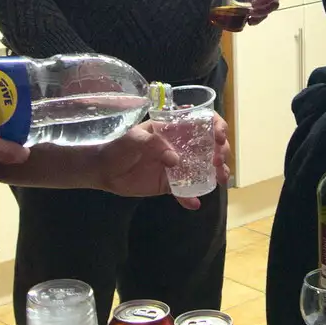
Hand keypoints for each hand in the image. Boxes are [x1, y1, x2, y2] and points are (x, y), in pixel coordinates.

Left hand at [91, 112, 228, 208]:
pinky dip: (190, 198)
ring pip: (204, 168)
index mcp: (173, 128)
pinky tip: (194, 203)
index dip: (215, 125)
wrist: (103, 169)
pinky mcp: (170, 184)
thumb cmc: (117, 145)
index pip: (201, 121)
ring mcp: (177, 166)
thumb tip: (175, 160)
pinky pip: (185, 191)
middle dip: (221, 151)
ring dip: (217, 172)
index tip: (219, 136)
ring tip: (221, 179)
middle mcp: (180, 145)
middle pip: (209, 145)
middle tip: (217, 161)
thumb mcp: (133, 138)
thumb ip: (153, 144)